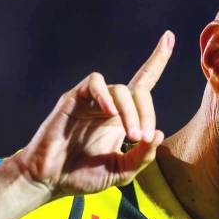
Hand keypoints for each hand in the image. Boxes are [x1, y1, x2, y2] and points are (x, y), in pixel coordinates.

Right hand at [13, 31, 174, 198]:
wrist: (49, 181)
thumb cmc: (83, 176)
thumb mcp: (121, 172)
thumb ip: (141, 156)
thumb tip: (159, 133)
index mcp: (123, 118)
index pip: (144, 83)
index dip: (157, 60)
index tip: (169, 37)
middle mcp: (110, 105)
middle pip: (139, 91)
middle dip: (147, 112)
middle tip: (143, 137)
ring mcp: (92, 100)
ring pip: (120, 89)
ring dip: (131, 111)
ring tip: (131, 135)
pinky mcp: (73, 98)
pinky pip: (94, 83)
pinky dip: (105, 95)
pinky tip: (110, 113)